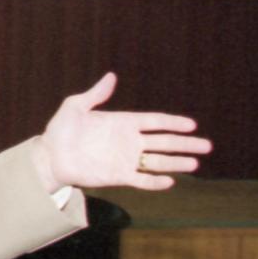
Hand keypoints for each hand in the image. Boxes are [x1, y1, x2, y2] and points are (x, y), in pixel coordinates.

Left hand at [34, 72, 210, 191]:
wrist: (50, 156)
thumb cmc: (61, 129)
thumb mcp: (75, 106)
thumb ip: (95, 94)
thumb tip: (111, 76)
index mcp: (122, 122)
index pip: (154, 122)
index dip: (173, 123)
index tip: (192, 124)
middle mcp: (128, 141)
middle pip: (163, 142)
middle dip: (185, 144)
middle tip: (207, 146)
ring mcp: (125, 159)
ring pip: (157, 162)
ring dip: (176, 163)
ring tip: (195, 164)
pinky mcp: (118, 176)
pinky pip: (141, 180)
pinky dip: (155, 181)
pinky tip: (171, 181)